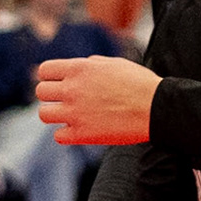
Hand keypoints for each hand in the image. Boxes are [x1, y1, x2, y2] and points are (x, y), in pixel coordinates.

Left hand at [36, 56, 159, 144]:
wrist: (159, 108)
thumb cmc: (141, 84)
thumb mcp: (115, 64)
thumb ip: (90, 64)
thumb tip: (77, 68)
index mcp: (79, 69)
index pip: (44, 71)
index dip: (52, 77)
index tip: (63, 83)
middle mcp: (72, 89)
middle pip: (41, 92)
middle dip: (54, 95)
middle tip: (70, 100)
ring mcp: (75, 113)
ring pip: (44, 114)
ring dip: (56, 115)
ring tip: (73, 116)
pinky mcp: (82, 134)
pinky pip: (58, 136)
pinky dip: (68, 134)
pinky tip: (82, 130)